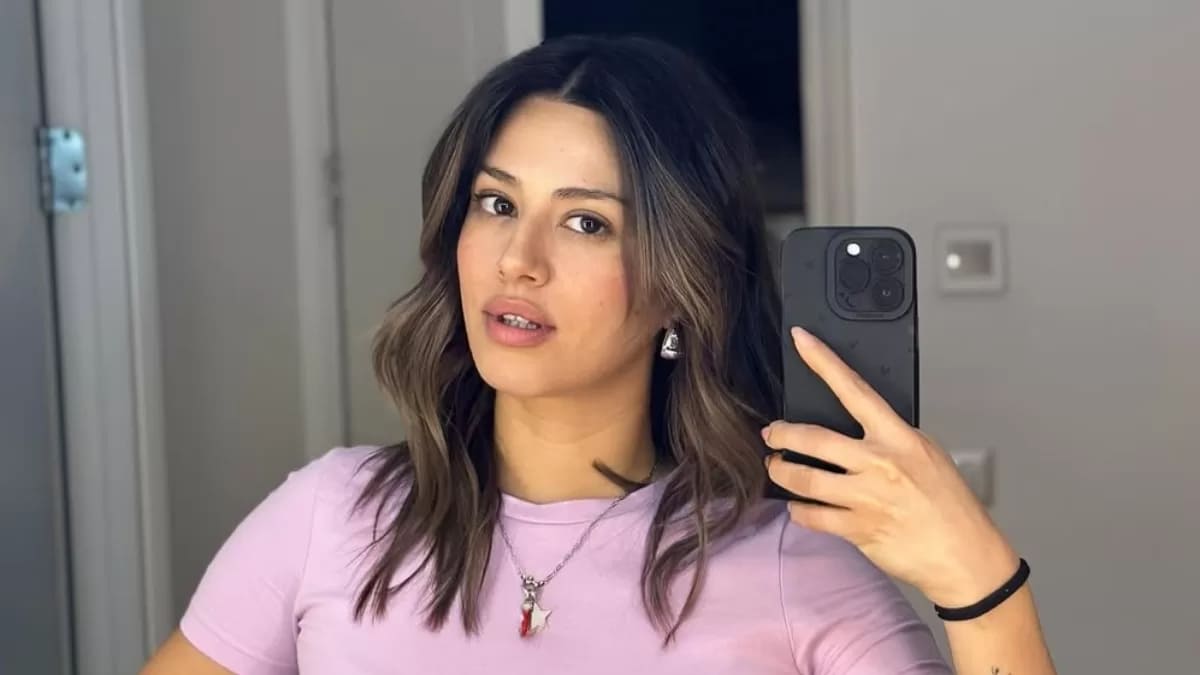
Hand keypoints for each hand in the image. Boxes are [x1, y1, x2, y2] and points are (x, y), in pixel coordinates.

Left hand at [764, 326, 1020, 607]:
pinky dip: (799, 511)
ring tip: (776, 467)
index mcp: (898, 437)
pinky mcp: (858, 529)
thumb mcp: (926, 455)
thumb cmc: (949, 506)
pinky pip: (812, 516)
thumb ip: (889, 439)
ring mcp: (867, 497)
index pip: (854, 389)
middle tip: (771, 434)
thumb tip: (855, 428)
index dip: (824, 361)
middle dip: (781, 434)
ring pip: (804, 479)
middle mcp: (879, 463)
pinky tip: (799, 507)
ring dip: (781, 471)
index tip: (802, 340)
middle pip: (813, 438)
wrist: (966, 556)